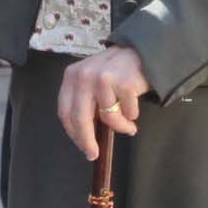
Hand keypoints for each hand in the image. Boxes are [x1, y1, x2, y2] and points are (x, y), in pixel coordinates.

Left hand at [57, 45, 150, 159]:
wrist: (142, 53)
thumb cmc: (115, 73)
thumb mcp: (92, 82)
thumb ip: (84, 103)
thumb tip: (83, 137)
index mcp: (72, 76)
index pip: (65, 112)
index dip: (73, 134)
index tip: (82, 148)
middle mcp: (85, 75)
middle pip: (80, 118)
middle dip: (87, 141)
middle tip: (94, 153)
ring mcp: (104, 78)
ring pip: (108, 118)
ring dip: (120, 127)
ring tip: (128, 125)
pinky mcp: (125, 82)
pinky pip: (127, 113)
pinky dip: (132, 116)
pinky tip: (134, 109)